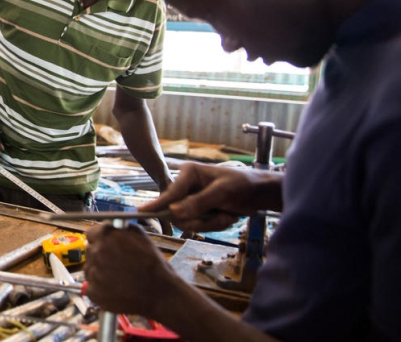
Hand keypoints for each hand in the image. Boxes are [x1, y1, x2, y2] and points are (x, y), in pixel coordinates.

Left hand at [84, 223, 178, 316]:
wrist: (159, 293)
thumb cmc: (154, 266)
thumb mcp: (142, 238)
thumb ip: (123, 229)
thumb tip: (114, 225)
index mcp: (107, 236)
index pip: (91, 233)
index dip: (99, 238)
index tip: (105, 243)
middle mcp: (96, 253)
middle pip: (90, 250)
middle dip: (100, 254)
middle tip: (114, 262)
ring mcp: (93, 273)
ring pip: (89, 268)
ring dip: (99, 270)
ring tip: (117, 276)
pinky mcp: (93, 292)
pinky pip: (90, 286)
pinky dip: (99, 288)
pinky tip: (114, 288)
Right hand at [139, 162, 262, 232]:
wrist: (259, 193)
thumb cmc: (243, 185)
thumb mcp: (223, 192)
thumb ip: (199, 202)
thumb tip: (174, 212)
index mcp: (188, 173)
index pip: (171, 193)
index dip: (158, 204)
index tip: (141, 212)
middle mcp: (186, 186)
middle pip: (178, 212)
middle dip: (202, 220)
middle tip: (223, 217)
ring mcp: (191, 199)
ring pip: (188, 222)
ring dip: (212, 223)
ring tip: (228, 215)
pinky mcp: (198, 210)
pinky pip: (198, 225)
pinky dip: (215, 225)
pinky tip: (227, 216)